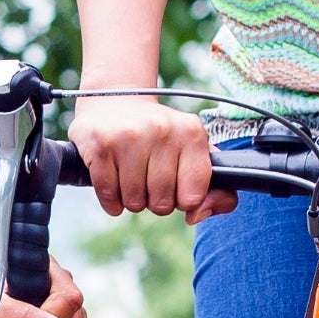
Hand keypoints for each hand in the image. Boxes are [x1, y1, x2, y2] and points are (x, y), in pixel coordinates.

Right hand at [75, 93, 224, 219]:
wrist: (115, 101)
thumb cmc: (161, 137)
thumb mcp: (194, 153)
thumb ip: (217, 190)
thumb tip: (198, 215)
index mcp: (192, 133)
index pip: (193, 196)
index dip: (183, 200)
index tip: (176, 185)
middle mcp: (163, 130)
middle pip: (162, 203)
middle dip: (155, 201)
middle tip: (149, 177)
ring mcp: (130, 136)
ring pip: (134, 202)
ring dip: (131, 199)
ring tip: (131, 174)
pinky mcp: (101, 145)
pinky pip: (109, 196)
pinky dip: (111, 199)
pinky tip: (114, 178)